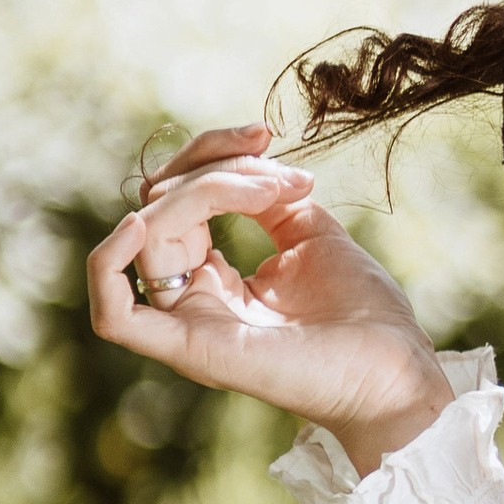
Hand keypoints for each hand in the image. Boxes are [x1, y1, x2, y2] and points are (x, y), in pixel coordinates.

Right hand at [87, 122, 455, 477]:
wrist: (393, 370)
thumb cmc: (362, 313)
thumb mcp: (311, 234)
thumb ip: (268, 198)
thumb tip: (247, 163)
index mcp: (214, 276)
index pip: (178, 197)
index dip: (211, 152)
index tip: (265, 132)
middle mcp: (192, 299)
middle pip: (159, 206)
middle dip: (214, 164)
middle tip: (280, 173)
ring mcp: (188, 325)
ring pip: (148, 235)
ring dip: (204, 191)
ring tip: (267, 190)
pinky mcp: (191, 349)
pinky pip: (116, 316)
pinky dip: (110, 265)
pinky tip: (141, 224)